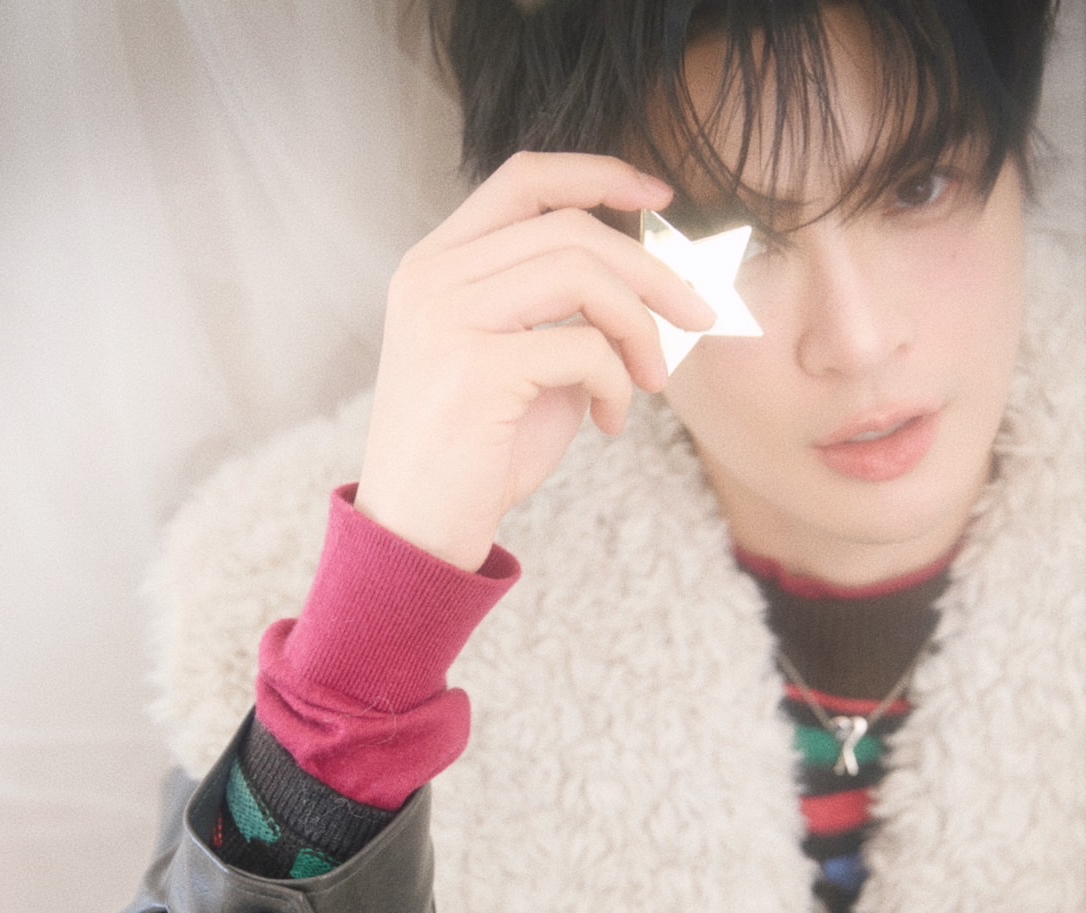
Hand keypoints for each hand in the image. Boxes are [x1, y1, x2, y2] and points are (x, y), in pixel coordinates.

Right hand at [355, 150, 714, 570]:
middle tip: (698, 315)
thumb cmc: (474, 454)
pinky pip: (584, 349)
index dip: (600, 175)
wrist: (416, 534)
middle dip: (653, 270)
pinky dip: (619, 384)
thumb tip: (654, 280)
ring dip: (641, 327)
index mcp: (435, 263)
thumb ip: (563, 311)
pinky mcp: (474, 370)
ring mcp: (446, 319)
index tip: (660, 198)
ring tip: (653, 380)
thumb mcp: (518, 363)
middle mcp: (433, 278)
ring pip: (582, 274)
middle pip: (571, 229)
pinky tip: (611, 422)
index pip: (524, 179)